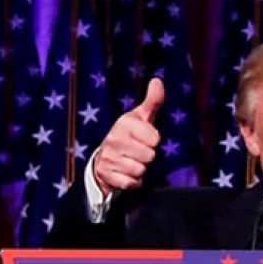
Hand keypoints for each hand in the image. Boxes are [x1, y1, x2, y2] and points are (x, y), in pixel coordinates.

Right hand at [92, 77, 163, 194]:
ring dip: (140, 169)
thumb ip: (153, 101)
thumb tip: (158, 81)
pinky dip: (133, 181)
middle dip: (147, 157)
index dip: (153, 141)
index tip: (145, 139)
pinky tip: (126, 173)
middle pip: (149, 156)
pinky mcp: (107, 175)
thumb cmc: (129, 135)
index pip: (155, 139)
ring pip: (140, 170)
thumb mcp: (141, 117)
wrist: (104, 159)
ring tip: (131, 161)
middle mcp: (114, 139)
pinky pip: (131, 183)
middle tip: (138, 152)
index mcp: (124, 123)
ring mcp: (109, 158)